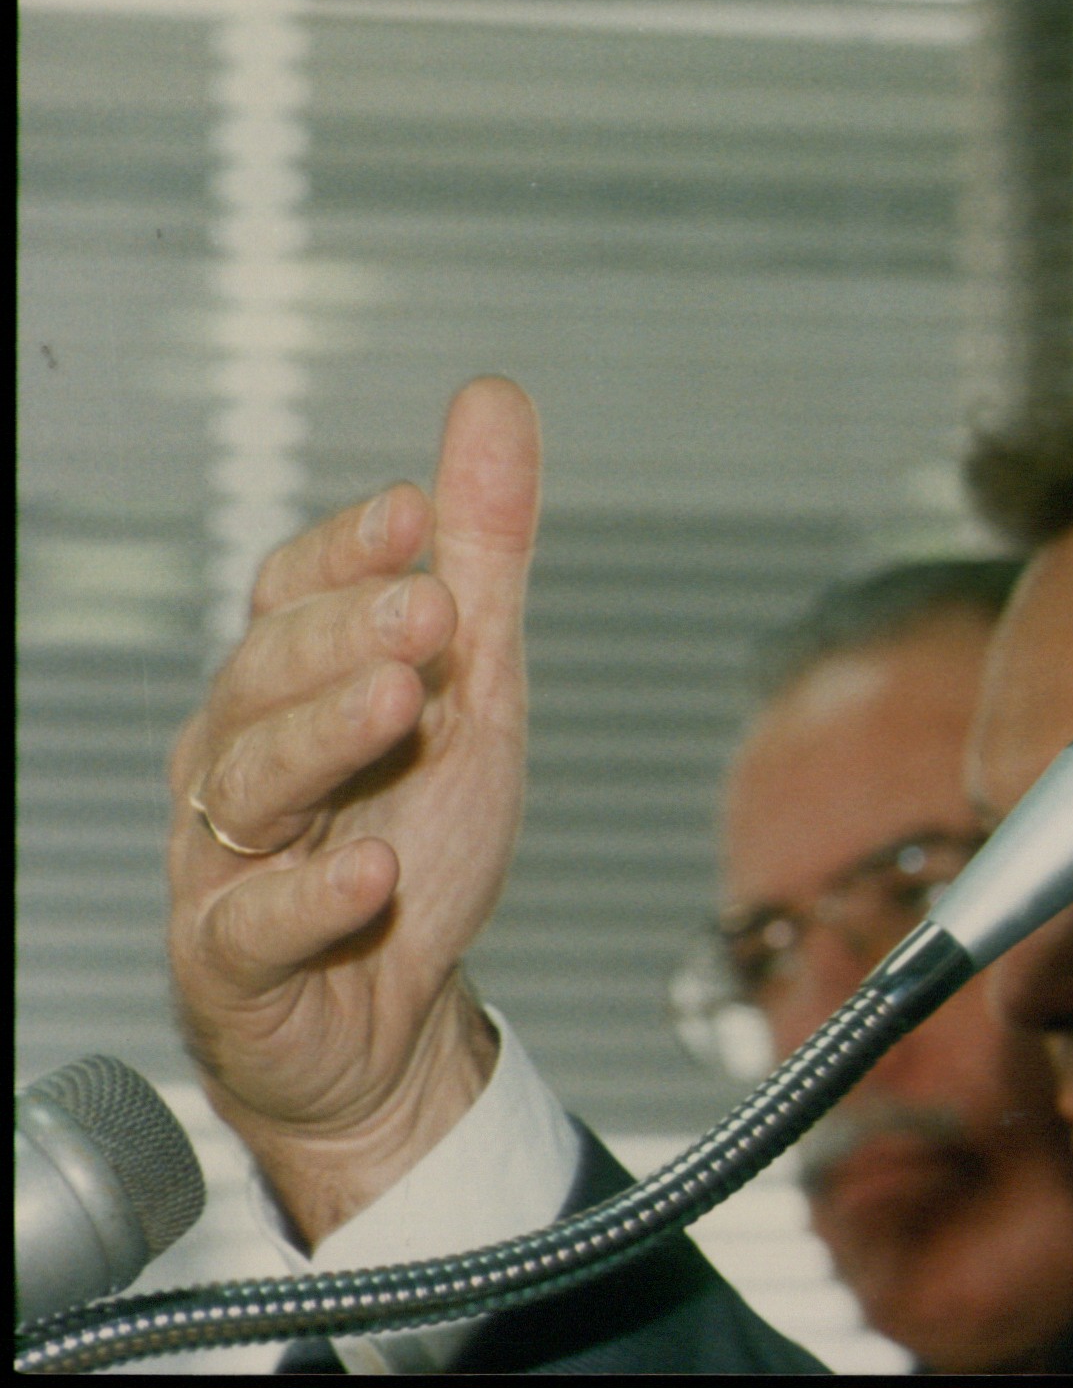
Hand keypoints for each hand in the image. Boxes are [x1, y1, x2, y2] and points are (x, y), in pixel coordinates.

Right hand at [166, 377, 540, 1245]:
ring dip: (325, 737)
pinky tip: (375, 872)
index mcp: (292, 684)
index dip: (348, 551)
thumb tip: (496, 399)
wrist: (389, 1021)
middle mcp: (242, 759)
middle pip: (266, 675)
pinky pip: (253, 926)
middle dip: (345, 633)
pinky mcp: (233, 966)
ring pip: (251, 784)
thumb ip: (483, 554)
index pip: (292, 592)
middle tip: (431, 606)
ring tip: (400, 702)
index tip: (419, 511)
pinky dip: (313, 899)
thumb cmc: (414, 835)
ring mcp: (226, 862)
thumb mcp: (473, 686)